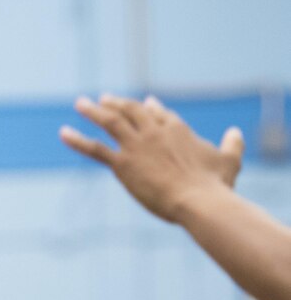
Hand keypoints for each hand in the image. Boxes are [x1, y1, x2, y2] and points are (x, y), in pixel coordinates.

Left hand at [59, 94, 243, 221]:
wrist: (198, 200)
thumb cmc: (216, 185)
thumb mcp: (229, 160)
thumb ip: (232, 144)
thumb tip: (235, 132)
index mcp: (177, 129)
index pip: (159, 113)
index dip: (150, 107)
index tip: (144, 102)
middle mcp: (154, 131)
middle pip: (132, 111)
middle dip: (117, 103)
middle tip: (104, 98)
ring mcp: (137, 145)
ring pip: (110, 122)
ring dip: (93, 111)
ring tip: (80, 104)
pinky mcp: (123, 164)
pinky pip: (95, 149)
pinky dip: (78, 140)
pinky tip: (63, 133)